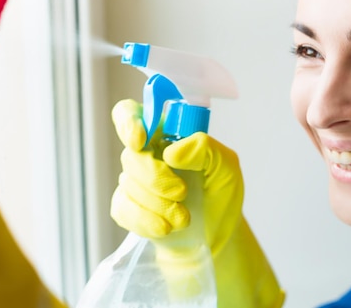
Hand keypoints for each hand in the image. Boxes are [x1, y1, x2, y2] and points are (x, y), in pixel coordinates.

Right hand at [111, 98, 284, 307]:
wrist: (215, 236)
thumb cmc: (220, 194)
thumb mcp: (227, 167)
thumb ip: (206, 149)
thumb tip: (171, 153)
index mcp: (166, 132)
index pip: (131, 113)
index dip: (128, 123)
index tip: (140, 141)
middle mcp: (146, 152)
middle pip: (131, 155)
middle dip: (156, 178)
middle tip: (182, 193)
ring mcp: (133, 180)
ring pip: (129, 184)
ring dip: (159, 204)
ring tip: (184, 217)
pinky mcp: (127, 207)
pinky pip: (123, 209)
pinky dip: (146, 221)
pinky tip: (166, 228)